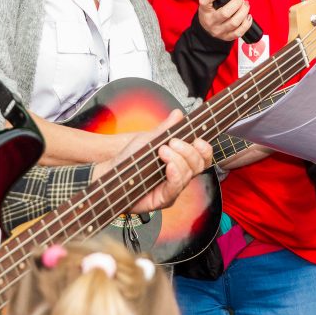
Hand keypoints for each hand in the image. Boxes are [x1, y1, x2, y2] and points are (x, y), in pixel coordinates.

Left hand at [91, 111, 211, 213]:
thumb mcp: (148, 140)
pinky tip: (169, 166)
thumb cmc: (130, 159)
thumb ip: (165, 129)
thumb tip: (178, 114)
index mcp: (180, 162)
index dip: (205, 150)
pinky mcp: (162, 200)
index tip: (197, 140)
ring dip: (178, 159)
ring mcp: (172, 189)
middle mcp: (180, 176)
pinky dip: (175, 175)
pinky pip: (175, 188)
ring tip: (162, 150)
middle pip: (199, 166)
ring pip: (188, 175)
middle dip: (189, 151)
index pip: (203, 158)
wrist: (111, 173)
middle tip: (172, 142)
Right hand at [197, 0, 254, 41]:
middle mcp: (210, 21)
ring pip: (234, 22)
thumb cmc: (210, 13)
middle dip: (237, 3)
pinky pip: (239, 32)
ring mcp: (219, 30)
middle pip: (225, 13)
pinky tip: (248, 16)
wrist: (207, 31)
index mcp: (204, 10)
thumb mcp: (210, 2)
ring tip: (245, 5)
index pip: (205, 1)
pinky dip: (246, 23)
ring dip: (244, 11)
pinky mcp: (227, 37)